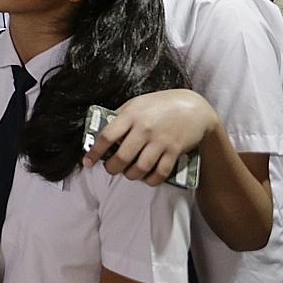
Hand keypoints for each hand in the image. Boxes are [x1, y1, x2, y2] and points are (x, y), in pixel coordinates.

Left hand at [83, 89, 216, 185]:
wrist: (194, 107)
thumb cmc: (161, 104)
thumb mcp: (137, 103)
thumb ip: (121, 116)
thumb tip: (103, 131)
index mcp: (131, 114)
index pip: (107, 136)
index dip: (94, 152)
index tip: (87, 162)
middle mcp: (144, 129)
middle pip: (122, 157)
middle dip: (112, 168)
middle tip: (110, 169)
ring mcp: (160, 141)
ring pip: (140, 168)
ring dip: (131, 175)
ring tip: (128, 173)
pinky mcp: (174, 151)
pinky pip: (160, 173)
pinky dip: (151, 180)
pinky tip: (146, 178)